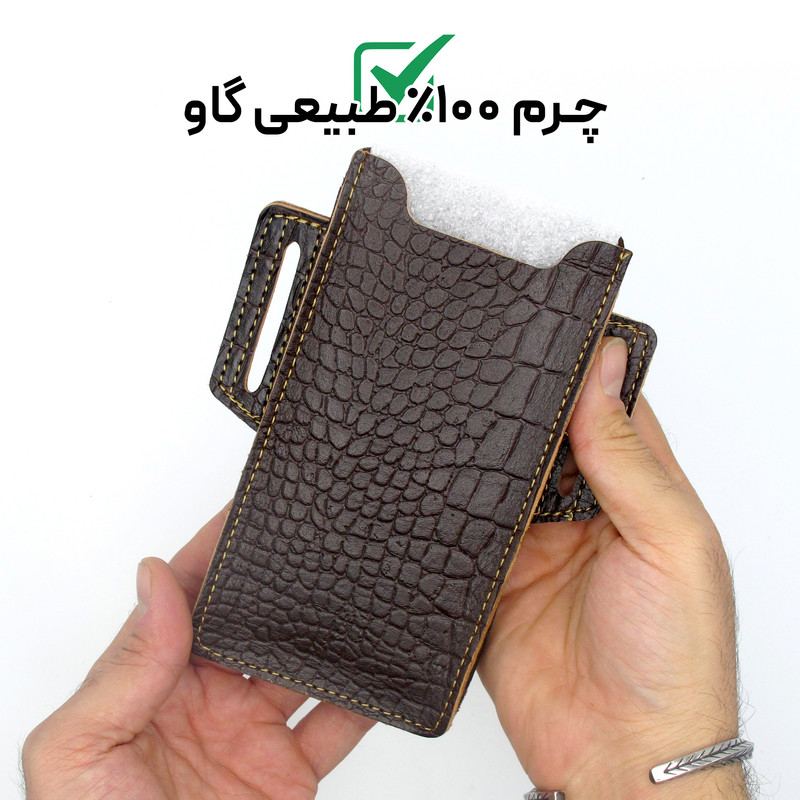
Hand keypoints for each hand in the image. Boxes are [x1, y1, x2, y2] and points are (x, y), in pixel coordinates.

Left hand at [22, 507, 373, 799]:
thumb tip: (154, 581)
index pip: (185, 600)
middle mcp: (201, 702)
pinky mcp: (291, 773)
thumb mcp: (79, 761)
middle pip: (250, 623)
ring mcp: (249, 736)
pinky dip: (366, 693)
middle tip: (317, 536)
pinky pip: (338, 719)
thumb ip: (121, 671)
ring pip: (300, 662)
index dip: (214, 553)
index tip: (249, 512)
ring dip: (328, 629)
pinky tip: (380, 661)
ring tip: (356, 588)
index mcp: (145, 688)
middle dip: (280, 581)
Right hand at [479, 338, 748, 798]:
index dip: (582, 370)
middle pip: (541, 439)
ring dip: (474, 456)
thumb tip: (606, 373)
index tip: (547, 329)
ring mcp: (531, 547)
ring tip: (446, 409)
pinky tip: (426, 479)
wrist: (621, 758)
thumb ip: (629, 459)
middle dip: (516, 408)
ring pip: (493, 479)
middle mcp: (581, 514)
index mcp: (636, 493)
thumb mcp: (671, 542)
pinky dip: (441, 509)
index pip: (607, 409)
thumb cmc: (674, 660)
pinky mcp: (488, 582)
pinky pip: (458, 532)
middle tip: (481, 361)